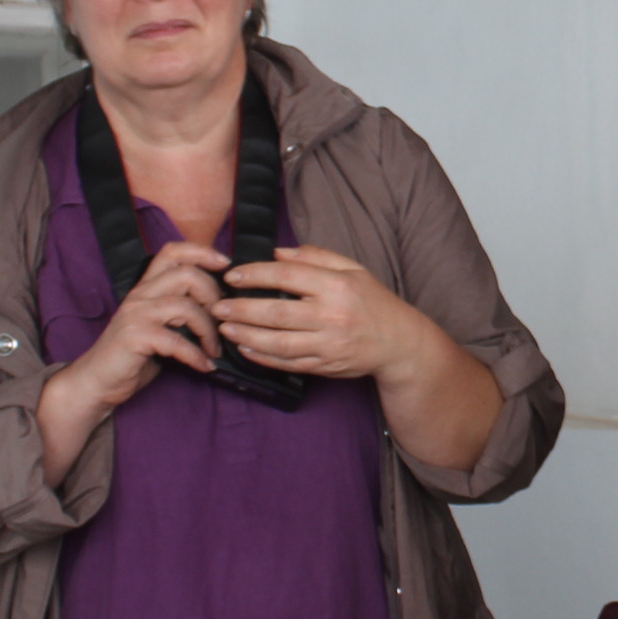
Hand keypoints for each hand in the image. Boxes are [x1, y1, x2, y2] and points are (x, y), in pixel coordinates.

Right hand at [62, 240, 228, 410]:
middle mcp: (140, 295)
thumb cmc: (133, 355)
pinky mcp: (134, 337)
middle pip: (186, 275)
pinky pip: (176, 341)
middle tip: (222, 321)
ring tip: (214, 349)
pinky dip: (196, 355)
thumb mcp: (159, 325)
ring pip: (185, 307)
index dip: (201, 252)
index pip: (172, 252)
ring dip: (208, 331)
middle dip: (213, 296)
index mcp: (146, 287)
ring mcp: (135, 314)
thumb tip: (221, 308)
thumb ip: (181, 311)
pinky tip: (204, 365)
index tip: (225, 264)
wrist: (97, 380)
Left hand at [215, 246, 422, 382]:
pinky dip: (263, 357)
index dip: (256, 274)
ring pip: (278, 342)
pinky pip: (287, 363)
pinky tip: (246, 348)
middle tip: (218, 306)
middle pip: (277, 313)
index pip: (287, 276)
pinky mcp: (325, 365)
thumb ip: (316, 257)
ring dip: (246, 336)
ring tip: (225, 328)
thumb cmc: (374, 302)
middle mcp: (331, 316)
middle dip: (242, 310)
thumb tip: (278, 253)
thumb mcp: (353, 269)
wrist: (399, 343)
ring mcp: (328, 344)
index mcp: (337, 286)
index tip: (233, 275)